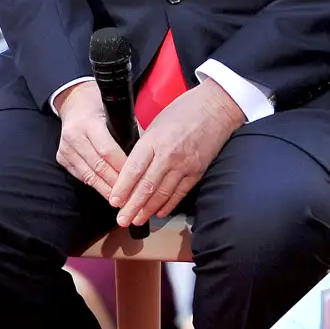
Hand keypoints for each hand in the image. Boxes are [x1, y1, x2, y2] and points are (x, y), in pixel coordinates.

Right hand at [55, 81, 127, 199]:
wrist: (74, 103)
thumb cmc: (99, 107)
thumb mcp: (114, 112)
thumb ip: (129, 131)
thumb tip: (147, 153)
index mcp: (88, 123)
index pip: (107, 150)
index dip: (122, 167)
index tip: (136, 179)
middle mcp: (74, 136)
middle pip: (98, 166)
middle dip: (116, 184)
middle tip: (131, 197)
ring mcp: (65, 148)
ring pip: (88, 175)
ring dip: (106, 189)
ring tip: (121, 201)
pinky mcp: (61, 157)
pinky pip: (81, 176)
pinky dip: (95, 185)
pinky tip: (107, 192)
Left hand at [109, 79, 243, 227]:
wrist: (215, 108)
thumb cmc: (184, 109)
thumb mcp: (156, 121)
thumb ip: (145, 143)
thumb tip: (131, 164)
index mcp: (154, 139)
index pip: (134, 168)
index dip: (123, 187)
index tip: (114, 201)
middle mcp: (168, 155)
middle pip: (146, 186)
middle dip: (132, 206)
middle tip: (122, 220)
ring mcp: (184, 165)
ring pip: (162, 193)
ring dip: (148, 210)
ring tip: (137, 220)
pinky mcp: (197, 171)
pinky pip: (180, 193)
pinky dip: (168, 204)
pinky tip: (158, 212)